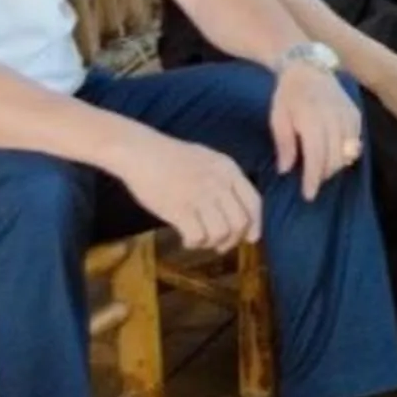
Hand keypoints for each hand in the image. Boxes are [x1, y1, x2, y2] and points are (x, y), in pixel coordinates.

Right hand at [117, 128, 261, 251]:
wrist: (141, 152)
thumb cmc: (172, 157)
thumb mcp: (208, 160)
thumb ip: (225, 181)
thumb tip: (238, 212)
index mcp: (228, 170)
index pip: (254, 203)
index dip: (255, 225)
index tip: (250, 238)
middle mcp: (218, 183)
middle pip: (240, 223)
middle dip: (233, 240)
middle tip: (220, 245)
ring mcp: (199, 196)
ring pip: (221, 233)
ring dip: (212, 243)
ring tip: (200, 240)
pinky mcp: (179, 209)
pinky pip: (197, 237)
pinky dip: (194, 244)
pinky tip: (187, 240)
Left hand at [270, 61, 364, 199]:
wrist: (307, 67)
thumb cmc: (287, 95)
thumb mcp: (277, 118)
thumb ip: (284, 145)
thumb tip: (286, 170)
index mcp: (311, 119)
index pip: (316, 156)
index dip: (313, 179)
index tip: (308, 195)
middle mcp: (332, 117)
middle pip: (334, 157)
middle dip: (323, 174)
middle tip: (312, 182)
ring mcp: (347, 115)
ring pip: (347, 152)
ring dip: (335, 166)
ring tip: (322, 169)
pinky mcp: (356, 114)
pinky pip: (356, 141)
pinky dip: (347, 153)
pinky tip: (335, 155)